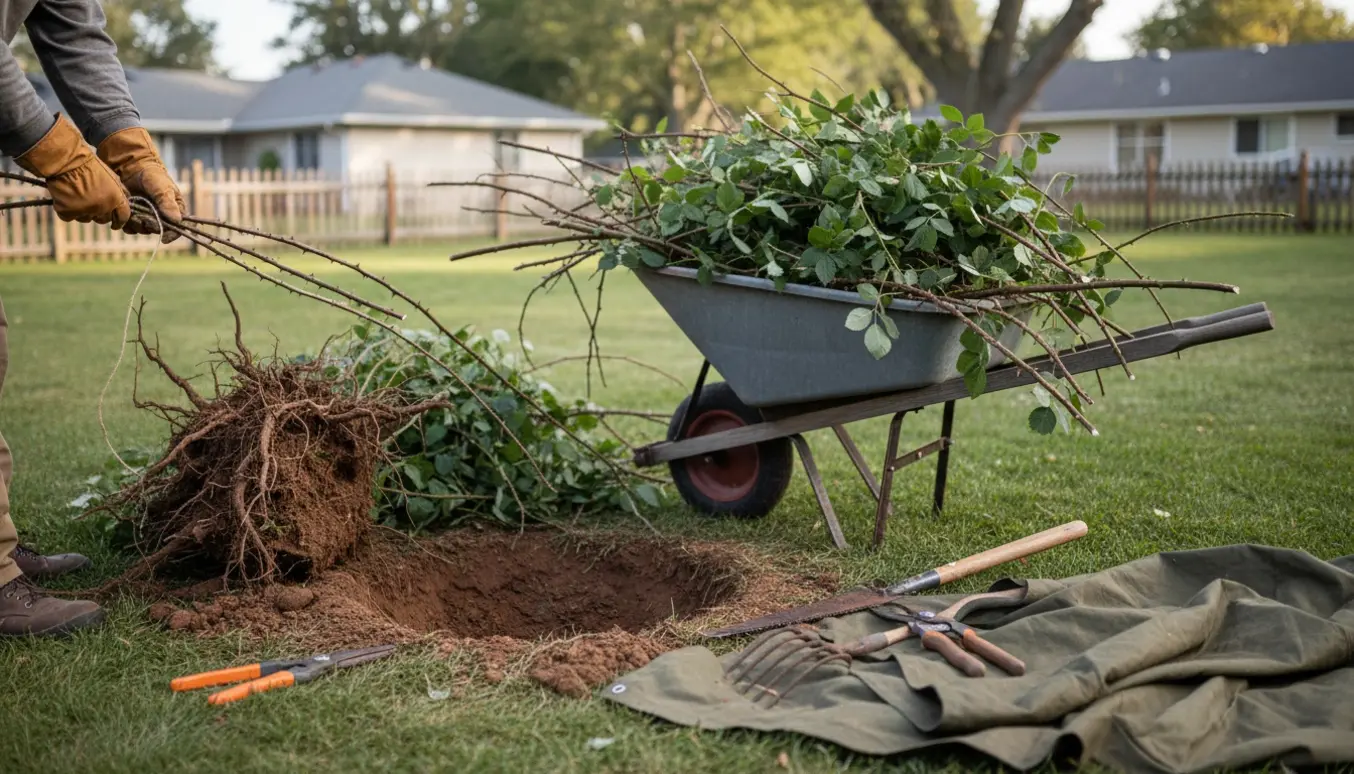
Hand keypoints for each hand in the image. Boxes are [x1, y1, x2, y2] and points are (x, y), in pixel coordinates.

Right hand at [13, 114, 131, 227]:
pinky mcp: (67, 212)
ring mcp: (84, 211)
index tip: (115, 223)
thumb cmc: (90, 166)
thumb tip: (125, 202)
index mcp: (116, 199)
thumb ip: (120, 192)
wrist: (67, 161)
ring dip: (83, 212)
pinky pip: (69, 217)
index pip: (123, 218)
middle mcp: (102, 208)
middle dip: (99, 213)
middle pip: (103, 219)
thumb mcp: (113, 177)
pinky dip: (67, 210)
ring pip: (86, 219)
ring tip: (77, 196)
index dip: (119, 221)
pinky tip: (66, 198)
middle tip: (91, 202)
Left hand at [97, 127, 186, 243]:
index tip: (164, 237)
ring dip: (138, 225)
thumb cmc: (151, 174)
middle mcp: (162, 217)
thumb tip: (177, 220)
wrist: (130, 166)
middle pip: (159, 231)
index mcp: (175, 210)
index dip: (173, 234)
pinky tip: (127, 212)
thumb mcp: (162, 187)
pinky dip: (127, 223)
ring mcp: (147, 217)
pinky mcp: (133, 217)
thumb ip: (167, 202)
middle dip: (151, 226)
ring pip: (143, 231)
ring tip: (134, 212)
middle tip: (144, 217)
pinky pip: (130, 228)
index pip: (179, 228)